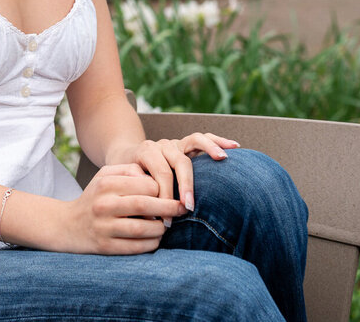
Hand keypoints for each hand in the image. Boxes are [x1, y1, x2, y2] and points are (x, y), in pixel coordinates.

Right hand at [58, 163, 182, 254]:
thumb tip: (154, 179)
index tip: (169, 193)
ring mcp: (104, 227)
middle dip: (169, 208)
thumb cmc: (94, 197)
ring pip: (143, 228)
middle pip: (145, 205)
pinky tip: (155, 239)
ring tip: (166, 225)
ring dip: (160, 228)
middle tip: (182, 209)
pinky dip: (151, 243)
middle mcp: (103, 204)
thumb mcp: (105, 176)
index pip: (145, 184)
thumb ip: (129, 170)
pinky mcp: (105, 247)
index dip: (162, 189)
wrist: (67, 226)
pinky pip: (136, 247)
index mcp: (105, 184)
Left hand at [112, 133, 239, 214]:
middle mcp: (162, 144)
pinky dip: (218, 141)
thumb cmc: (126, 176)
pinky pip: (203, 139)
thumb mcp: (125, 181)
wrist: (124, 158)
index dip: (165, 196)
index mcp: (146, 152)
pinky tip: (234, 147)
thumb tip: (149, 206)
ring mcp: (176, 143)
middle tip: (189, 207)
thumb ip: (136, 188)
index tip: (168, 219)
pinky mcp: (186, 144)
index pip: (161, 173)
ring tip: (223, 158)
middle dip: (186, 185)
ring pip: (195, 141)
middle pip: (179, 161)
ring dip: (210, 149)